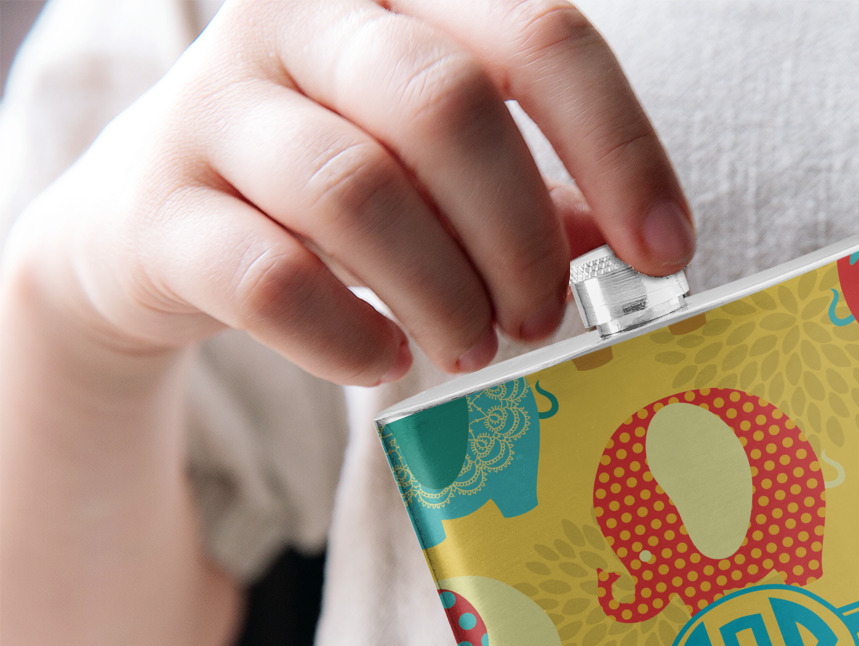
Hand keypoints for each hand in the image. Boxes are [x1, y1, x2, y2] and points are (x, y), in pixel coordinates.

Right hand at [7, 0, 691, 383]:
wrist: (153, 231)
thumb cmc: (335, 190)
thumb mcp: (444, 172)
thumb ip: (535, 190)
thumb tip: (633, 250)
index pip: (537, 34)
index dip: (618, 148)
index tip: (665, 253)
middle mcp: (298, 20)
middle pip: (445, 105)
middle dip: (518, 235)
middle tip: (542, 319)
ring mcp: (214, 106)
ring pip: (355, 188)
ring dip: (442, 292)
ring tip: (470, 347)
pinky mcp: (156, 209)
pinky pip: (266, 276)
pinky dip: (345, 335)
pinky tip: (382, 360)